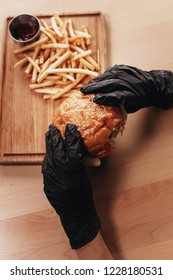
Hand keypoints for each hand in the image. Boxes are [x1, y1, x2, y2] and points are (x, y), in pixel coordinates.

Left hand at [42, 124, 99, 248]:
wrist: (76, 215)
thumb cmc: (85, 197)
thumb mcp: (85, 178)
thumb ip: (80, 164)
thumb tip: (75, 150)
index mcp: (75, 172)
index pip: (73, 149)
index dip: (71, 137)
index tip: (70, 127)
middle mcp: (62, 174)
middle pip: (58, 150)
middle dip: (55, 137)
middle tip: (53, 127)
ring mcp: (52, 179)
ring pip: (49, 157)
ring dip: (49, 145)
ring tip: (49, 135)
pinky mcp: (47, 183)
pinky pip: (46, 166)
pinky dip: (48, 157)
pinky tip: (48, 152)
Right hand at [81, 64, 172, 112]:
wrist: (152, 85)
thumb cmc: (140, 99)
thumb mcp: (131, 106)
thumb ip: (118, 105)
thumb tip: (103, 105)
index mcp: (132, 95)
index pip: (117, 96)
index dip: (105, 98)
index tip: (95, 100)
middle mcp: (128, 82)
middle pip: (109, 84)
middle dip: (95, 88)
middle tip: (83, 92)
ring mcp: (125, 73)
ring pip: (107, 76)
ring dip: (95, 82)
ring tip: (86, 87)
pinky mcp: (122, 67)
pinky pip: (109, 72)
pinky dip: (101, 76)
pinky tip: (94, 81)